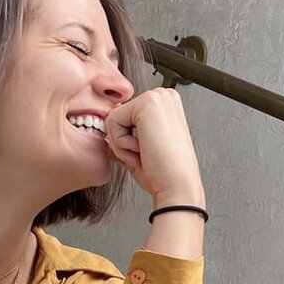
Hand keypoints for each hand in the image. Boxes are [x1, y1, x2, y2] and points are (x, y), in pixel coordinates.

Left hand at [104, 87, 205, 207]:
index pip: (124, 116)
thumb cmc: (164, 174)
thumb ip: (123, 138)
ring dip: (122, 144)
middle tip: (145, 155)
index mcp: (164, 106)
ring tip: (145, 153)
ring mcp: (157, 97)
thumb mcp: (139, 151)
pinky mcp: (147, 103)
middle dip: (122, 142)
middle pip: (116, 115)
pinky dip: (121, 143)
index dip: (126, 141)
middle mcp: (162, 97)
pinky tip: (143, 149)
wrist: (177, 187)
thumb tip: (106, 136)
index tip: (147, 154)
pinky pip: (112, 121)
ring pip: (113, 118)